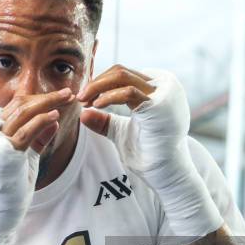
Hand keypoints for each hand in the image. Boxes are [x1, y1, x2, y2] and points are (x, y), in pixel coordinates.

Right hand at [0, 88, 73, 244]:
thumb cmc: (8, 187)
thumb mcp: (22, 156)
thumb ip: (35, 137)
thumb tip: (52, 120)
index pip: (13, 106)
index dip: (37, 99)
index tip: (57, 98)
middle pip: (18, 104)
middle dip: (45, 97)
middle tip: (68, 93)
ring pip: (23, 112)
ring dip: (48, 102)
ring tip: (68, 98)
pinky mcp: (4, 152)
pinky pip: (26, 131)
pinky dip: (42, 121)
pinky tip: (56, 115)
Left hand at [79, 66, 222, 237]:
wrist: (165, 173)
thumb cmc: (148, 155)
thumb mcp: (121, 132)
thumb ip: (105, 122)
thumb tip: (83, 113)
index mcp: (157, 89)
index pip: (123, 74)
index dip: (100, 83)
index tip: (85, 98)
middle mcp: (164, 86)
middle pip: (121, 72)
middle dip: (96, 83)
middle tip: (79, 97)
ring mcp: (164, 93)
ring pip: (122, 76)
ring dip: (98, 87)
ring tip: (83, 101)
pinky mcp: (160, 104)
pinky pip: (128, 92)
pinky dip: (108, 96)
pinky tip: (96, 106)